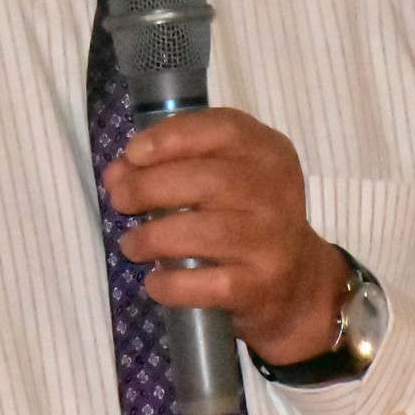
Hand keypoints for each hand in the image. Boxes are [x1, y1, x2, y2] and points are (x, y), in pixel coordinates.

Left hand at [102, 107, 348, 363]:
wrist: (297, 281)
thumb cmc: (245, 216)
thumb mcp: (223, 175)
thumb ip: (173, 163)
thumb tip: (117, 174)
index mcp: (267, 152)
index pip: (224, 129)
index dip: (171, 137)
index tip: (133, 153)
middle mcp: (275, 191)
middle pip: (208, 180)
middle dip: (149, 187)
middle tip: (121, 200)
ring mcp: (270, 240)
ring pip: (203, 233)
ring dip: (152, 238)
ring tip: (132, 245)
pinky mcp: (260, 286)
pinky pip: (206, 284)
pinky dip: (171, 283)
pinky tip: (156, 281)